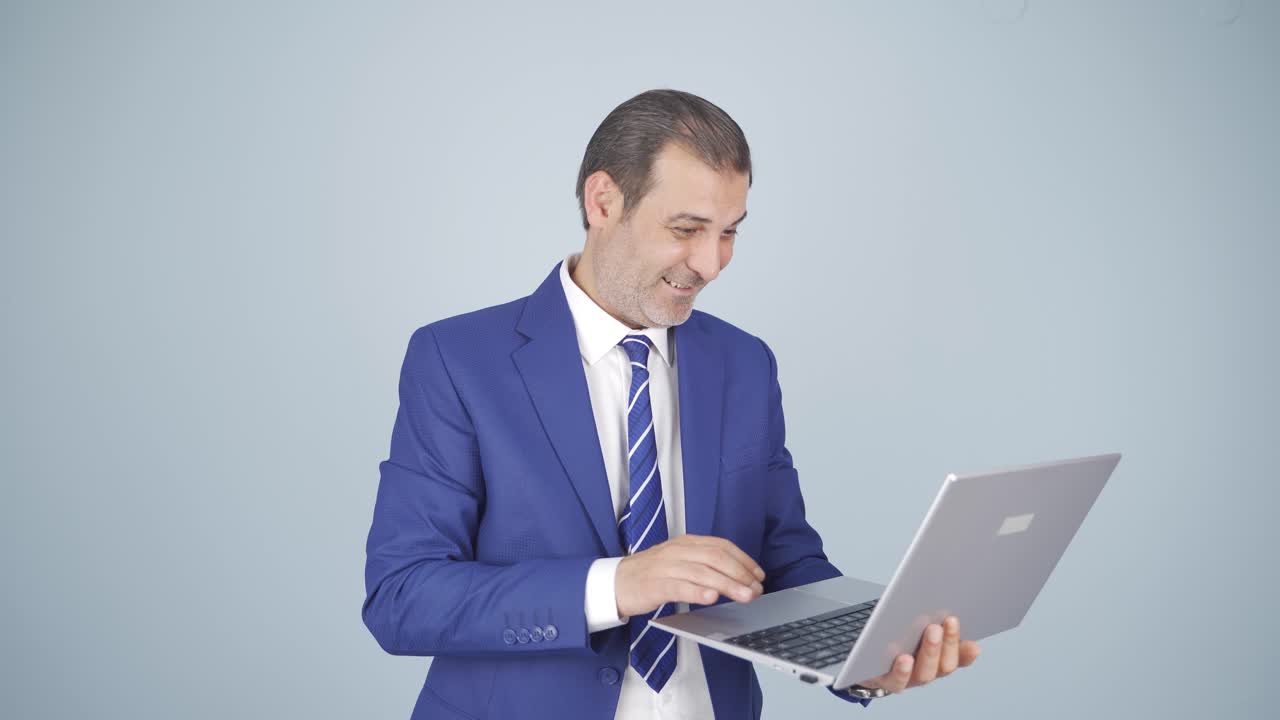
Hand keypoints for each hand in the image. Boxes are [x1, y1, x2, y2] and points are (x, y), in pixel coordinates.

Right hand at [614, 534, 765, 617]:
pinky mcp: (655, 584)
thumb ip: (702, 564)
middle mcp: (677, 550)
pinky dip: (698, 591)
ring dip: (728, 584)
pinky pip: (680, 586)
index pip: (721, 546)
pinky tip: (711, 597)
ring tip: (745, 596)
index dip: (743, 560)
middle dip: (740, 573)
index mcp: (685, 542)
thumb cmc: (651, 575)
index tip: (758, 575)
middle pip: (716, 558)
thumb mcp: (679, 561)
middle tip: (756, 589)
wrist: (615, 583)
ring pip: (702, 572)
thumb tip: (736, 576)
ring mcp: (666, 566)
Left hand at [853, 616, 980, 695]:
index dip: (967, 652)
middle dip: (948, 642)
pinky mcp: (885, 681)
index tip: (975, 642)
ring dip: (930, 652)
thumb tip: (943, 597)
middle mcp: (926, 672)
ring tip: (931, 631)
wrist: (861, 660)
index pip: (959, 657)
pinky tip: (904, 658)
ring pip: (925, 674)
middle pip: (944, 665)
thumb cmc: (892, 638)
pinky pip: (897, 680)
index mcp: (938, 658)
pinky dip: (902, 670)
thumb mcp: (913, 625)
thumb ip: (929, 617)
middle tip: (947, 621)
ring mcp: (908, 679)